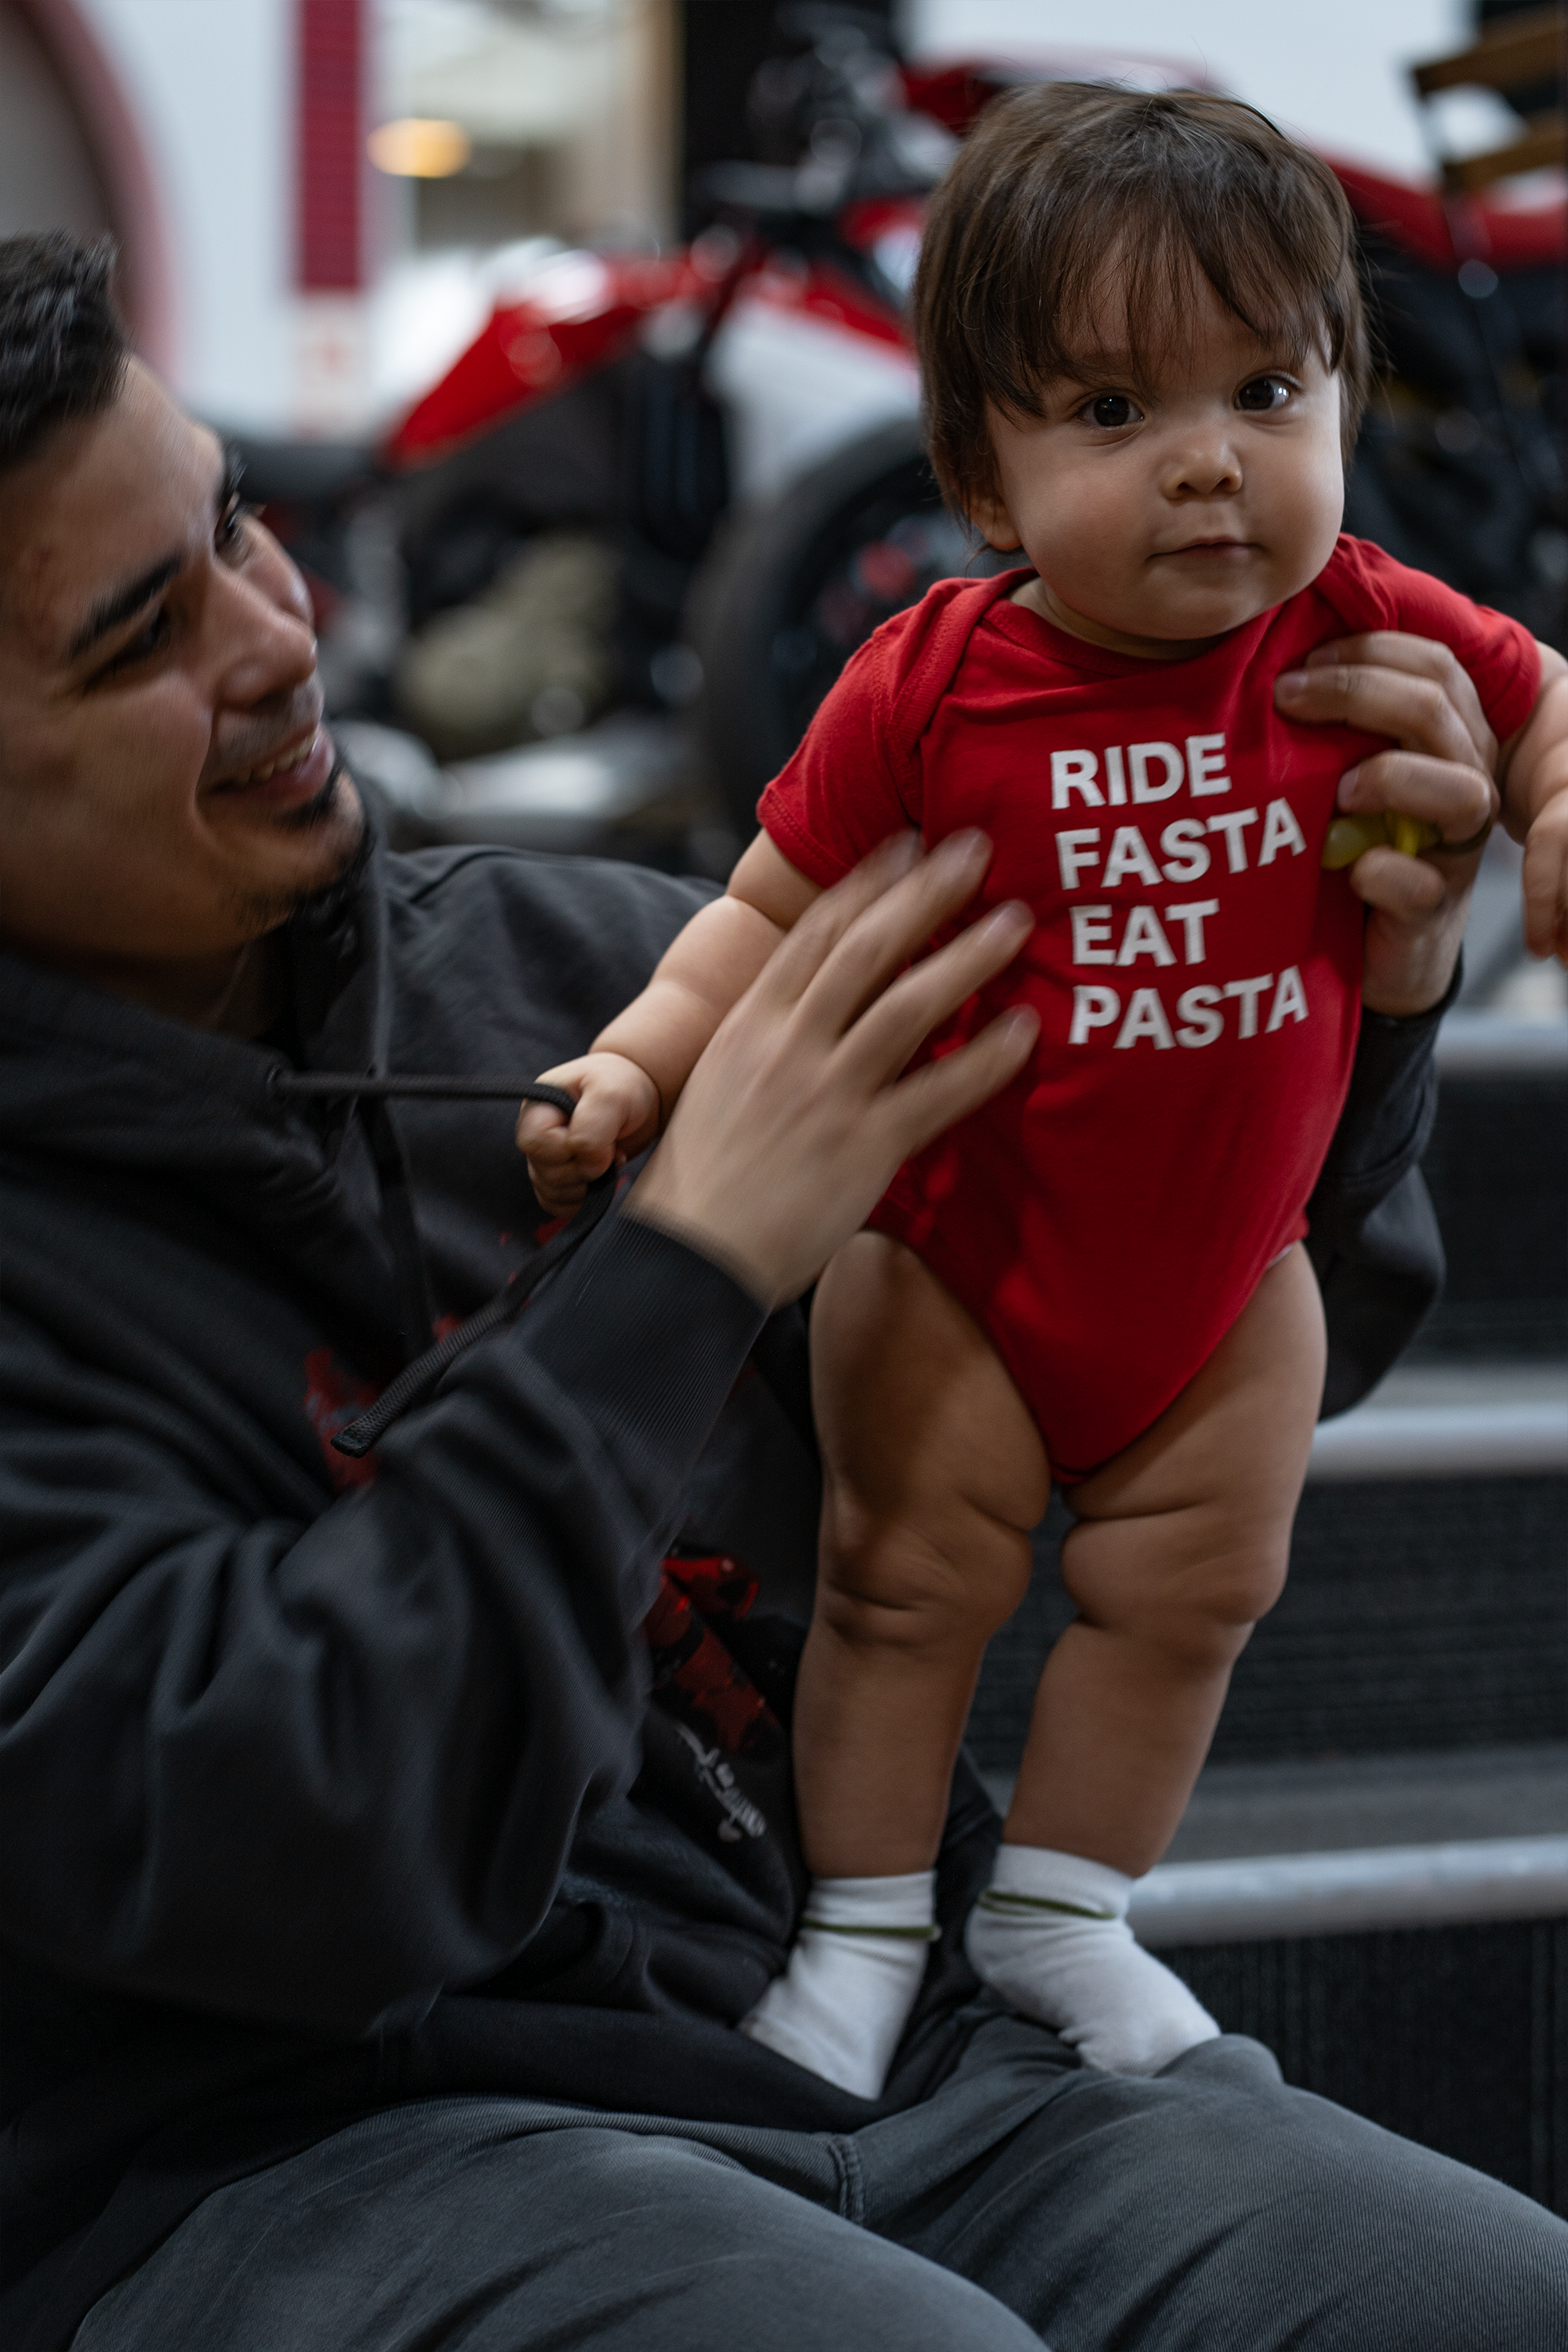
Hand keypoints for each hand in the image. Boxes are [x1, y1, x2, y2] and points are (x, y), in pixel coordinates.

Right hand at [516, 1051, 660, 1216]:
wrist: (636, 1101)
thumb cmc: (620, 1086)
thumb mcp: (611, 1092)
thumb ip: (593, 1123)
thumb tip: (585, 1160)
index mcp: (536, 1109)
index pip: (534, 1142)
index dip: (570, 1147)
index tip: (601, 1135)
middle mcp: (534, 1138)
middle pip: (546, 1174)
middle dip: (585, 1167)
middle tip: (610, 1146)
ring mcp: (543, 1163)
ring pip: (553, 1194)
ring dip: (589, 1183)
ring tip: (607, 1156)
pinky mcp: (558, 1184)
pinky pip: (561, 1207)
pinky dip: (586, 1199)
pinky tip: (602, 1176)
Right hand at [628, 830, 1037, 1307]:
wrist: (689, 1256)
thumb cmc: (703, 1178)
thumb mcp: (719, 1082)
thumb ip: (766, 1037)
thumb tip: (809, 1005)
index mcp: (750, 1024)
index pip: (814, 934)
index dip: (865, 882)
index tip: (905, 844)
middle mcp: (789, 1045)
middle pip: (868, 948)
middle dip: (925, 892)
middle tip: (975, 850)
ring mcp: (828, 1093)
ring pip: (909, 1005)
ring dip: (968, 956)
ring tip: (1015, 923)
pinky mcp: (864, 1147)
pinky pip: (938, 1092)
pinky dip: (985, 1058)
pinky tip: (1024, 1030)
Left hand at [1275, 632, 1498, 1016]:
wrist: (1363, 946)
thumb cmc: (1346, 844)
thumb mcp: (1337, 773)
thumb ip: (1329, 726)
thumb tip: (1270, 664)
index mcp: (1445, 738)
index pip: (1433, 667)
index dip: (1371, 651)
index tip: (1300, 661)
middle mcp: (1463, 781)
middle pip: (1437, 710)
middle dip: (1358, 691)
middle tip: (1286, 697)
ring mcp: (1451, 848)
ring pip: (1461, 792)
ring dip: (1391, 777)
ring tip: (1336, 790)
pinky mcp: (1429, 909)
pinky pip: (1418, 883)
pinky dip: (1380, 871)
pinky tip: (1346, 869)